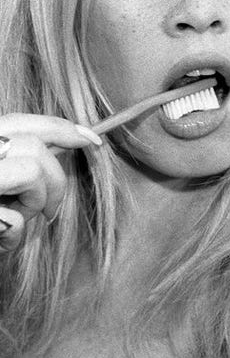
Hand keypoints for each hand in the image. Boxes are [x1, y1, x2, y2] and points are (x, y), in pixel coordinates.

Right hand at [0, 114, 101, 252]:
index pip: (20, 121)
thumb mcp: (0, 181)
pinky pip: (14, 219)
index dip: (62, 127)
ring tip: (14, 224)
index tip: (92, 139)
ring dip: (36, 203)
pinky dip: (16, 237)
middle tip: (50, 210)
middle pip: (34, 145)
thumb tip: (71, 138)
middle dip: (55, 179)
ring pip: (33, 170)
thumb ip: (20, 158)